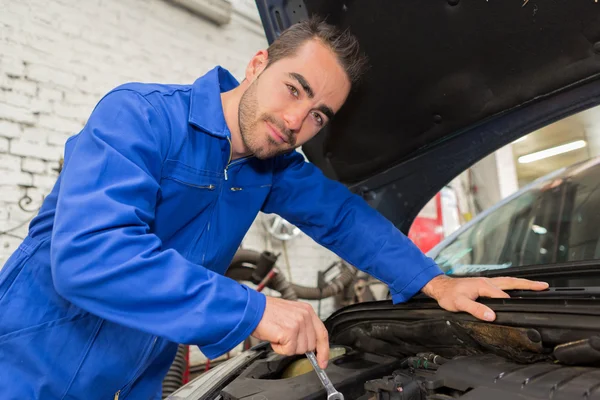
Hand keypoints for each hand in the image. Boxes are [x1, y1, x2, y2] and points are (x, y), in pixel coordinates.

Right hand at [251, 296, 329, 368]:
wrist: (252, 309)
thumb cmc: (267, 313)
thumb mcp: (291, 314)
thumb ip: (303, 326)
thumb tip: (309, 344)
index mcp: (307, 310)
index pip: (322, 333)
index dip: (323, 350)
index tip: (322, 361)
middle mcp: (305, 316)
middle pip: (310, 345)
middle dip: (297, 346)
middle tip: (284, 337)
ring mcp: (299, 324)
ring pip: (300, 350)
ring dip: (287, 347)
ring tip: (278, 335)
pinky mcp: (290, 332)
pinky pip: (289, 351)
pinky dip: (279, 349)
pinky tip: (274, 338)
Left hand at [421, 275, 548, 320]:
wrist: (440, 287)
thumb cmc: (448, 295)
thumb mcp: (459, 304)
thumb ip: (475, 309)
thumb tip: (492, 316)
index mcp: (483, 286)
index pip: (503, 296)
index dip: (513, 303)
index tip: (527, 308)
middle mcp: (487, 282)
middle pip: (511, 283)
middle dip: (528, 285)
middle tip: (544, 286)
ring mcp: (486, 282)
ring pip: (508, 281)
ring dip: (523, 283)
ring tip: (538, 285)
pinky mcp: (485, 284)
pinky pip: (503, 283)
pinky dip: (514, 284)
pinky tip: (518, 288)